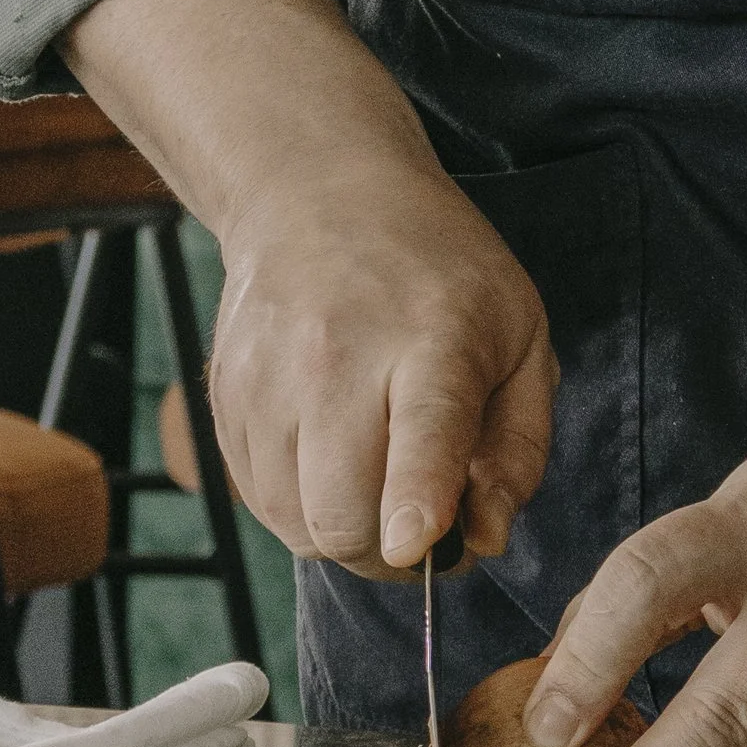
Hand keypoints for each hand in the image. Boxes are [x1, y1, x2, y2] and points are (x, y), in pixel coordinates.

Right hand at [63, 0, 553, 573]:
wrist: (317, 194)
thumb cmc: (438, 272)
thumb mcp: (521, 336)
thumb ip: (517, 448)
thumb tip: (485, 538)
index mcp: (432, 340)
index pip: (421, 435)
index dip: (417, 504)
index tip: (416, 545)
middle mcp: (337, 359)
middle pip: (345, 513)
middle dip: (391, 552)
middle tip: (422, 525)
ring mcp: (268, 381)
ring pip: (297, 525)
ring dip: (343, 532)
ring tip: (376, 480)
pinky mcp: (225, 399)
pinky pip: (260, 504)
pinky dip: (301, 506)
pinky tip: (330, 456)